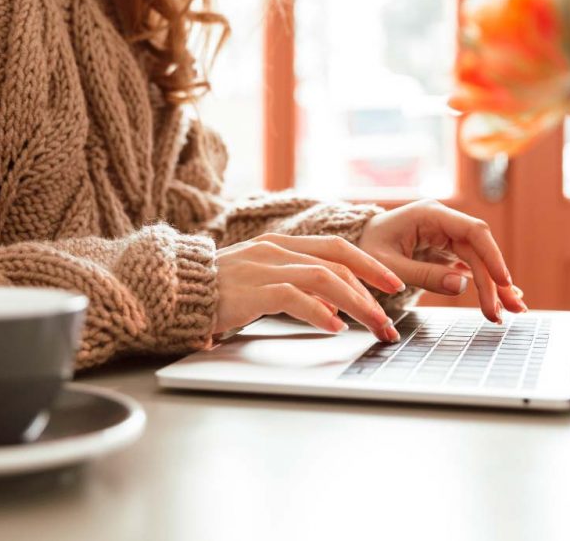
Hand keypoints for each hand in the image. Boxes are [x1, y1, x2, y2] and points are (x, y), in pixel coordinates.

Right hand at [212, 232, 407, 341]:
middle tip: (390, 319)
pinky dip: (319, 312)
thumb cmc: (221, 290)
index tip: (393, 284)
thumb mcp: (262, 278)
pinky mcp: (251, 289)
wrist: (176, 290)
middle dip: (371, 291)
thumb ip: (295, 283)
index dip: (369, 264)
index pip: (336, 247)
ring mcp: (263, 266)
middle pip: (337, 262)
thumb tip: (334, 303)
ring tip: (374, 325)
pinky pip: (294, 297)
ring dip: (356, 304)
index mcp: (280, 244)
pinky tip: (334, 327)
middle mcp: (276, 249)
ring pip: (324, 278)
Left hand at [357, 199, 526, 323]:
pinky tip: (499, 299)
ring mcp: (445, 234)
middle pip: (479, 250)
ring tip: (509, 311)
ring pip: (478, 259)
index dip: (492, 256)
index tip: (504, 282)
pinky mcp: (444, 248)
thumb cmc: (365, 248)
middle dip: (493, 282)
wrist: (354, 243)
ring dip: (493, 286)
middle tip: (503, 312)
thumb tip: (462, 285)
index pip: (473, 232)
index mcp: (430, 215)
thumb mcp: (389, 265)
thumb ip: (423, 275)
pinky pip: (469, 265)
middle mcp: (442, 221)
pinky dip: (482, 283)